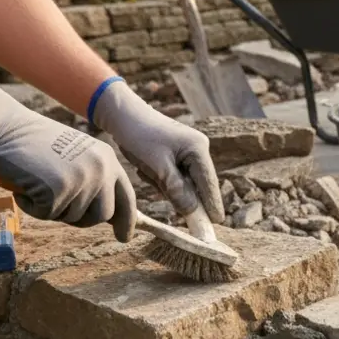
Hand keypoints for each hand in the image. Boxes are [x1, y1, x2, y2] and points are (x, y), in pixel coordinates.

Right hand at [0, 82, 136, 241]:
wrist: (4, 127)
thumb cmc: (33, 142)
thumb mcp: (76, 156)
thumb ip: (94, 179)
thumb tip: (108, 214)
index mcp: (107, 159)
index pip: (126, 197)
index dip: (127, 221)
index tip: (123, 237)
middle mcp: (101, 169)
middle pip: (102, 216)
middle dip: (81, 219)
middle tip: (57, 204)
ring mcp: (81, 180)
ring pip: (72, 218)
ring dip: (52, 209)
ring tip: (38, 182)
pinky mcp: (58, 191)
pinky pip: (46, 215)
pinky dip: (31, 206)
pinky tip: (24, 185)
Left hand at [90, 79, 223, 222]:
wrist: (122, 115)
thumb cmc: (139, 136)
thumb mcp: (157, 166)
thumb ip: (177, 190)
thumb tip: (193, 212)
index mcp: (198, 149)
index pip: (208, 184)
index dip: (212, 205)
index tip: (216, 223)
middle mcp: (198, 149)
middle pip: (198, 185)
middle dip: (180, 193)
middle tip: (163, 191)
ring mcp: (189, 151)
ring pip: (184, 182)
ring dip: (166, 184)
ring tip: (147, 170)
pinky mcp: (178, 154)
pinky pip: (175, 176)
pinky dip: (161, 179)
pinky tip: (146, 167)